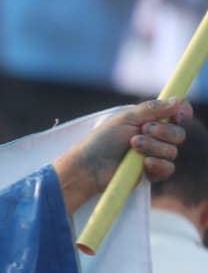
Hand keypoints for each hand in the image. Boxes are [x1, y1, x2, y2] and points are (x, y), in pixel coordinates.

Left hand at [53, 97, 192, 214]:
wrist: (89, 166)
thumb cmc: (101, 141)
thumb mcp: (125, 119)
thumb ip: (151, 109)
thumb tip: (177, 100)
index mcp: (149, 121)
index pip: (177, 116)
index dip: (182, 114)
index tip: (178, 114)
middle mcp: (155, 138)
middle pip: (179, 134)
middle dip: (164, 131)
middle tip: (144, 129)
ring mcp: (154, 156)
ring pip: (173, 151)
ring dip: (154, 146)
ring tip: (132, 146)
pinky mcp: (150, 172)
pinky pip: (168, 169)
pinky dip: (158, 164)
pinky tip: (144, 163)